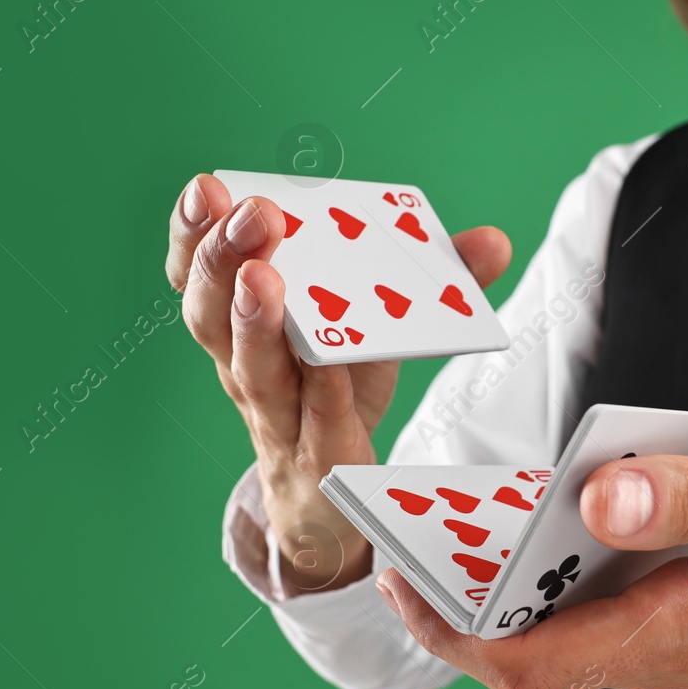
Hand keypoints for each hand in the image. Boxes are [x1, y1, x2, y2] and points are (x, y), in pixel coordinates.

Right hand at [166, 174, 511, 593]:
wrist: (329, 501)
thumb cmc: (339, 396)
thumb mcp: (377, 330)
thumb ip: (433, 283)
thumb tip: (491, 241)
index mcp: (248, 326)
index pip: (199, 275)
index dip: (195, 233)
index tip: (206, 187)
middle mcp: (248, 369)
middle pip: (214, 315)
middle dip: (224, 257)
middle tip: (254, 214)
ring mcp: (279, 418)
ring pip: (253, 371)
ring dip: (255, 322)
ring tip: (263, 277)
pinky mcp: (319, 461)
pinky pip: (315, 425)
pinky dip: (322, 394)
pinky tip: (331, 366)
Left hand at [377, 447, 687, 688]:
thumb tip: (596, 495)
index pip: (530, 665)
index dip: (449, 628)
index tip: (401, 572)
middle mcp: (683, 666)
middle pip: (541, 654)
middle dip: (473, 599)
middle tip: (436, 521)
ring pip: (583, 637)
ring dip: (533, 586)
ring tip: (505, 507)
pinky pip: (630, 625)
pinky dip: (591, 582)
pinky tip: (602, 518)